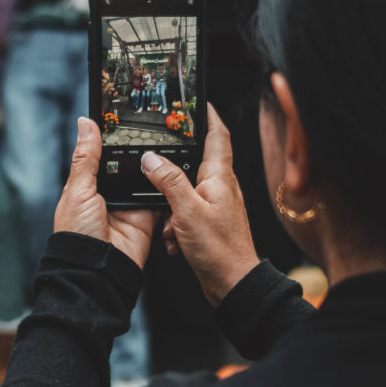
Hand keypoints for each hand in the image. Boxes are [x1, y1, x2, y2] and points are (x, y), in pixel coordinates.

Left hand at [54, 117, 158, 268]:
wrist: (97, 270)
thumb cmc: (77, 235)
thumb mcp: (78, 189)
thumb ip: (87, 157)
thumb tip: (85, 124)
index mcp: (89, 184)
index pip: (103, 154)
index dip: (113, 139)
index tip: (125, 121)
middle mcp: (110, 193)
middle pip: (128, 164)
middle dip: (138, 154)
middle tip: (151, 136)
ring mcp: (129, 205)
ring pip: (146, 178)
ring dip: (153, 170)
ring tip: (161, 155)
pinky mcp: (147, 217)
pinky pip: (160, 198)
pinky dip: (165, 190)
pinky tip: (167, 178)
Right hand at [141, 105, 258, 304]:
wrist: (233, 285)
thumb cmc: (220, 250)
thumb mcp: (187, 211)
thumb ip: (169, 181)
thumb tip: (152, 158)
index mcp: (220, 176)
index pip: (217, 134)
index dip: (207, 115)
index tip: (197, 101)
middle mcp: (221, 186)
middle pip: (196, 160)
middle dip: (175, 164)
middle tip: (157, 161)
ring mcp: (216, 204)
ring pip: (186, 190)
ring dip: (171, 203)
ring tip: (170, 222)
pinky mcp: (209, 222)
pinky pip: (186, 211)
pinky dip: (175, 222)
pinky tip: (174, 238)